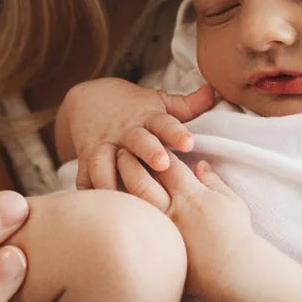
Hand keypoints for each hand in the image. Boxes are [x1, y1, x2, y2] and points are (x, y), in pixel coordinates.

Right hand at [58, 77, 215, 190]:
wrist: (89, 99)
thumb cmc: (133, 105)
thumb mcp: (159, 101)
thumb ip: (187, 104)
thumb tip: (216, 92)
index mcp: (147, 117)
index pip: (164, 122)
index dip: (176, 132)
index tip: (189, 142)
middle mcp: (125, 132)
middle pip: (137, 140)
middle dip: (148, 151)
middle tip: (162, 163)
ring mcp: (103, 145)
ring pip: (105, 161)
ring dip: (114, 176)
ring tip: (125, 195)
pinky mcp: (86, 158)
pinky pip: (85, 177)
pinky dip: (89, 192)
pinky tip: (97, 209)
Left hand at [115, 151, 253, 301]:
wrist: (234, 271)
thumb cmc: (236, 235)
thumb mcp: (231, 201)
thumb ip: (212, 181)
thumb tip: (200, 164)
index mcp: (191, 194)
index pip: (166, 164)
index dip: (154, 150)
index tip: (147, 142)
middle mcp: (171, 209)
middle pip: (141, 178)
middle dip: (128, 161)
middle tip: (119, 152)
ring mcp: (160, 229)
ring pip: (131, 201)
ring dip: (119, 185)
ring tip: (109, 175)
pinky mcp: (154, 248)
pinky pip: (131, 227)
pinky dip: (120, 214)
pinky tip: (111, 206)